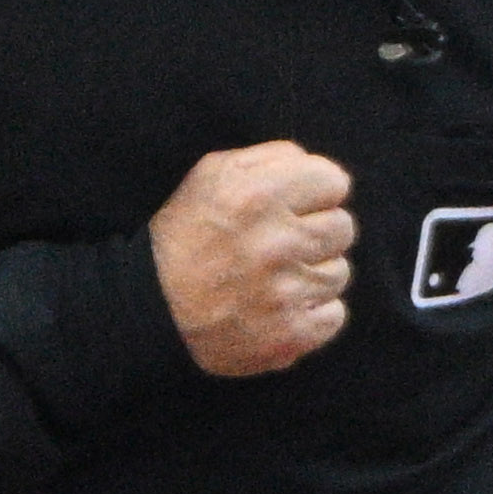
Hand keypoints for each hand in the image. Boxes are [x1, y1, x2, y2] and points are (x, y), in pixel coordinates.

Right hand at [149, 140, 352, 375]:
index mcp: (258, 195)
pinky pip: (334, 316)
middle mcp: (275, 242)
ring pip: (339, 273)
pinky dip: (312, 314)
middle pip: (342, 227)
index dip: (315, 194)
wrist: (150, 309)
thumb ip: (270, 159)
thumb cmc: (183, 236)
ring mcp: (285, 292)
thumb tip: (313, 164)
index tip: (295, 208)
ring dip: (312, 275)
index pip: (334, 182)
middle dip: (315, 234)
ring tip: (273, 280)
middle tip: (280, 247)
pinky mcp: (290, 335)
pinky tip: (280, 309)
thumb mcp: (212, 176)